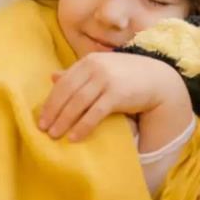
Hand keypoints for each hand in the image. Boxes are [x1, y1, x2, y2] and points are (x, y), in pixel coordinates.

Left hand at [38, 52, 186, 141]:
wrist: (158, 79)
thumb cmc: (126, 75)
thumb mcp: (100, 69)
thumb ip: (77, 74)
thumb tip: (52, 77)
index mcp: (88, 61)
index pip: (63, 83)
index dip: (50, 101)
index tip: (41, 118)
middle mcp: (95, 68)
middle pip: (67, 93)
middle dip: (53, 112)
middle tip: (44, 130)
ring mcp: (106, 80)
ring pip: (78, 103)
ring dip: (64, 121)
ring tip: (54, 135)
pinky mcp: (118, 94)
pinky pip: (95, 113)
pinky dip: (82, 126)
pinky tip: (74, 137)